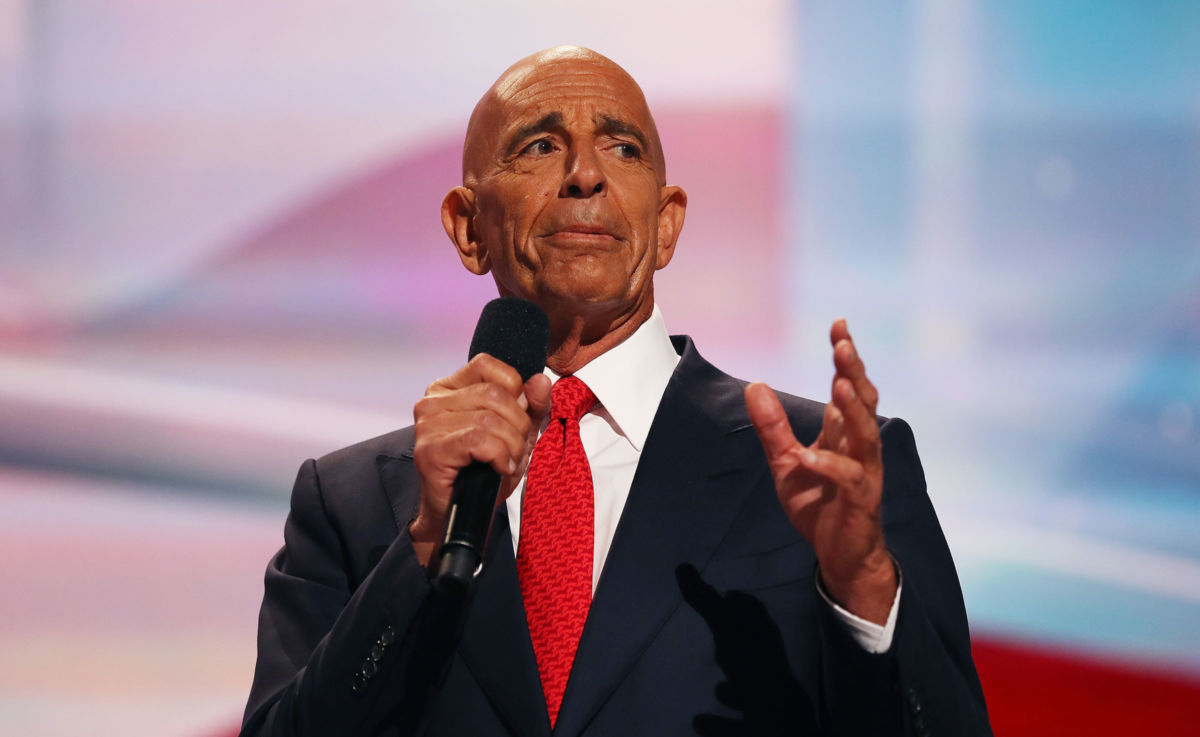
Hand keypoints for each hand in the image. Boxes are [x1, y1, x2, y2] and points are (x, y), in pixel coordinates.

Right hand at [409, 354, 551, 565]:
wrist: (462, 515)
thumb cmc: (485, 472)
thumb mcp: (518, 434)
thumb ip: (533, 406)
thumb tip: (541, 380)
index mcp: (449, 388)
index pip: (488, 366)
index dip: (514, 391)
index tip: (516, 420)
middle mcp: (432, 401)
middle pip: (495, 395)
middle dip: (518, 425)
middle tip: (516, 450)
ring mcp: (427, 425)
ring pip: (489, 419)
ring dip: (512, 446)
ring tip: (507, 462)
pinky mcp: (430, 451)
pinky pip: (478, 440)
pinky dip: (499, 455)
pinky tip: (499, 468)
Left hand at [744, 319, 895, 623]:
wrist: (839, 555)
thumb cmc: (819, 505)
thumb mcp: (785, 462)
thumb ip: (772, 427)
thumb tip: (754, 384)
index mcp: (844, 435)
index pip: (848, 388)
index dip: (845, 358)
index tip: (839, 325)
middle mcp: (860, 448)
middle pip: (864, 403)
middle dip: (854, 372)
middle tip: (843, 344)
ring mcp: (865, 473)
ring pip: (867, 436)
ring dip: (853, 410)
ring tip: (839, 386)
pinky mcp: (861, 501)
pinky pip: (850, 479)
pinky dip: (829, 466)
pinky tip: (808, 457)